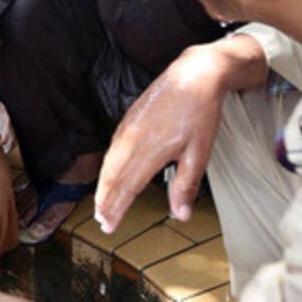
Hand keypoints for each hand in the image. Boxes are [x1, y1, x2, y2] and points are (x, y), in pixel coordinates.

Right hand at [94, 38, 259, 230]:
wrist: (194, 74)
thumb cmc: (200, 113)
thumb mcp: (199, 153)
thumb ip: (186, 186)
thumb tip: (181, 216)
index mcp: (150, 151)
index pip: (127, 188)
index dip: (117, 209)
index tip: (110, 226)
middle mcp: (133, 140)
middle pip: (112, 178)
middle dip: (105, 201)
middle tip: (102, 221)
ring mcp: (128, 128)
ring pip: (109, 163)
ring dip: (103, 186)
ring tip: (101, 204)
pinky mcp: (128, 119)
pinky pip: (112, 148)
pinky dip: (107, 167)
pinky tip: (108, 174)